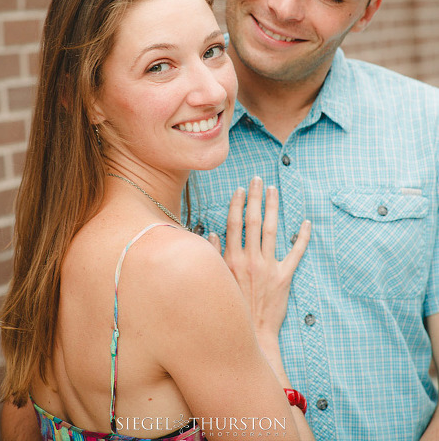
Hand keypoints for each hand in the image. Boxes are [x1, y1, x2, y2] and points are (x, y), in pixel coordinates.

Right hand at [208, 177, 310, 338]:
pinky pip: (295, 253)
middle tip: (258, 180)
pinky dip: (302, 237)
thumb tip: (210, 232)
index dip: (237, 203)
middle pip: (252, 220)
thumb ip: (213, 256)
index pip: (233, 223)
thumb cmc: (230, 308)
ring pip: (271, 230)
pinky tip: (305, 223)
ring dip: (273, 208)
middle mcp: (250, 259)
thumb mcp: (216, 281)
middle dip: (255, 197)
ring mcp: (268, 267)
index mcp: (231, 259)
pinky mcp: (285, 277)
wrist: (251, 334)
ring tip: (275, 191)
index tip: (240, 188)